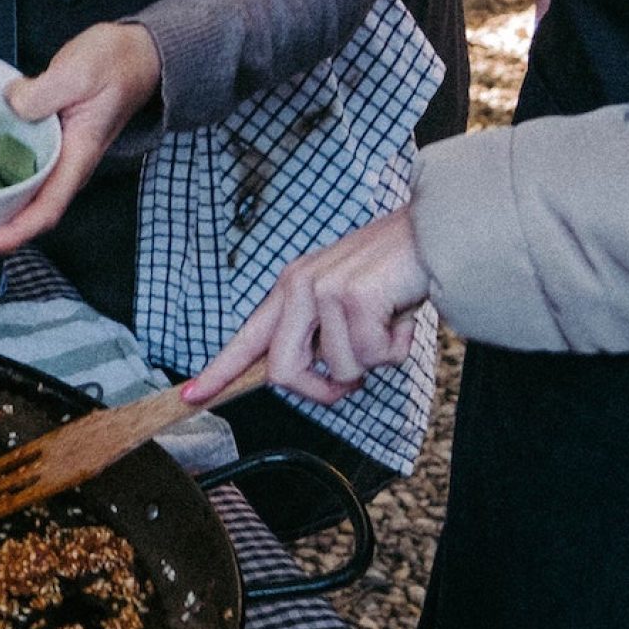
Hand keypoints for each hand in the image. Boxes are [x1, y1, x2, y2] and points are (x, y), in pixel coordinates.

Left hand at [0, 21, 163, 259]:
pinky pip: (17, 171)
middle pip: (29, 214)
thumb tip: (12, 105)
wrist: (133, 55)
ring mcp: (55, 158)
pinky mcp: (44, 144)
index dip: (14, 234)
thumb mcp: (79, 72)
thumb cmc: (113, 64)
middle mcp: (66, 166)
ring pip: (22, 197)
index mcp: (78, 157)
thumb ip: (45, 92)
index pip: (47, 209)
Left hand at [183, 208, 432, 407]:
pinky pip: (370, 357)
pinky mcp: (352, 297)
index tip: (192, 395)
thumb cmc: (395, 271)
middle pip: (283, 371)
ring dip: (374, 361)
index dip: (219, 371)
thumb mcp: (346, 300)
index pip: (247, 338)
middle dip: (321, 392)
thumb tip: (322, 379)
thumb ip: (323, 336)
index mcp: (292, 289)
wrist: (437, 233)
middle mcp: (299, 287)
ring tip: (388, 326)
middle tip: (348, 386)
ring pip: (338, 370)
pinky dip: (396, 348)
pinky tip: (401, 317)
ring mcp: (323, 291)